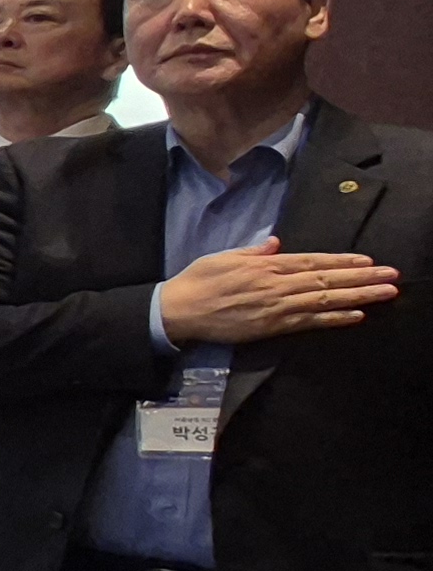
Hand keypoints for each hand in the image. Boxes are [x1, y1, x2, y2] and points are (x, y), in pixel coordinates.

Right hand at [158, 239, 401, 346]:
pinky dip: (334, 318)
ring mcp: (277, 307)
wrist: (178, 311)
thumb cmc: (197, 281)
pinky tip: (356, 316)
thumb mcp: (223, 257)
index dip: (342, 261)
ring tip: (385, 293)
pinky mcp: (272, 327)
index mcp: (266, 266)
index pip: (312, 261)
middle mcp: (276, 285)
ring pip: (325, 299)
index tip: (368, 260)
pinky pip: (310, 322)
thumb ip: (253, 252)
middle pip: (327, 279)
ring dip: (358, 296)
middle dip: (362, 277)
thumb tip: (275, 244)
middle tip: (392, 275)